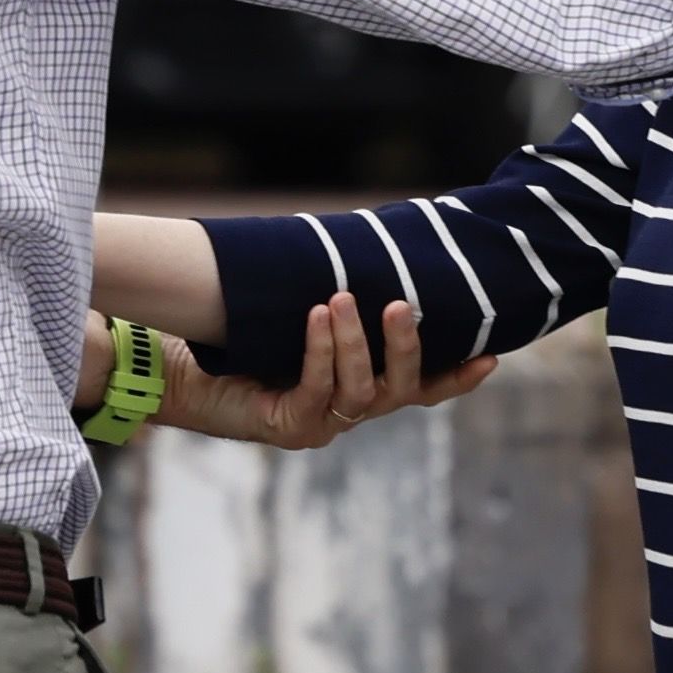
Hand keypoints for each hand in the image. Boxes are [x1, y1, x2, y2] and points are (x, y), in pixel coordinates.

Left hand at [149, 293, 493, 451]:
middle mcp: (350, 411)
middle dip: (406, 347)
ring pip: (360, 389)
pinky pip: (315, 388)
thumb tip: (366, 246)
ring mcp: (322, 423)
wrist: (181, 371)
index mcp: (363, 387)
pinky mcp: (289, 426)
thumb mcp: (301, 315)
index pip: (423, 388)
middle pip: (401, 390)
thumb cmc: (245, 340)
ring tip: (345, 299)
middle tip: (401, 306)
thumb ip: (340, 299)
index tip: (491, 356)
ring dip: (355, 342)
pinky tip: (316, 317)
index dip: (457, 377)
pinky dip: (319, 350)